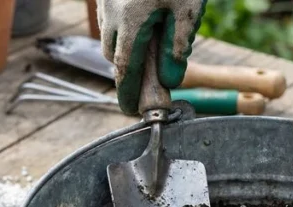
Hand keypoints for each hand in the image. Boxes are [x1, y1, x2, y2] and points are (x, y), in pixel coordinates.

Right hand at [98, 0, 206, 114]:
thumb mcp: (187, 9)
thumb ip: (177, 46)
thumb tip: (170, 81)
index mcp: (130, 20)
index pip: (126, 68)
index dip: (128, 93)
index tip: (132, 109)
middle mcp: (111, 13)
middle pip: (113, 55)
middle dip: (129, 69)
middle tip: (151, 78)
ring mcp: (105, 2)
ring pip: (110, 38)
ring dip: (124, 48)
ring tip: (151, 44)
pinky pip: (109, 21)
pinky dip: (121, 31)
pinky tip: (144, 23)